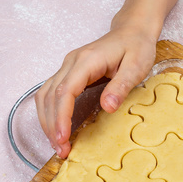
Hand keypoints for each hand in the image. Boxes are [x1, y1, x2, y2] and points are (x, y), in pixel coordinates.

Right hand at [35, 25, 156, 158]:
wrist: (132, 31)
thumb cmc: (136, 47)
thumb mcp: (137, 66)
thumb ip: (121, 86)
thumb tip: (108, 106)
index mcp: (86, 61)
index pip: (65, 91)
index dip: (61, 116)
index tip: (62, 138)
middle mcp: (71, 63)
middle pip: (51, 96)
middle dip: (52, 125)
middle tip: (61, 150)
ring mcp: (68, 67)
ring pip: (45, 96)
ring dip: (47, 122)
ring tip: (58, 145)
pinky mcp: (69, 73)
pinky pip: (51, 94)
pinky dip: (50, 114)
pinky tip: (57, 130)